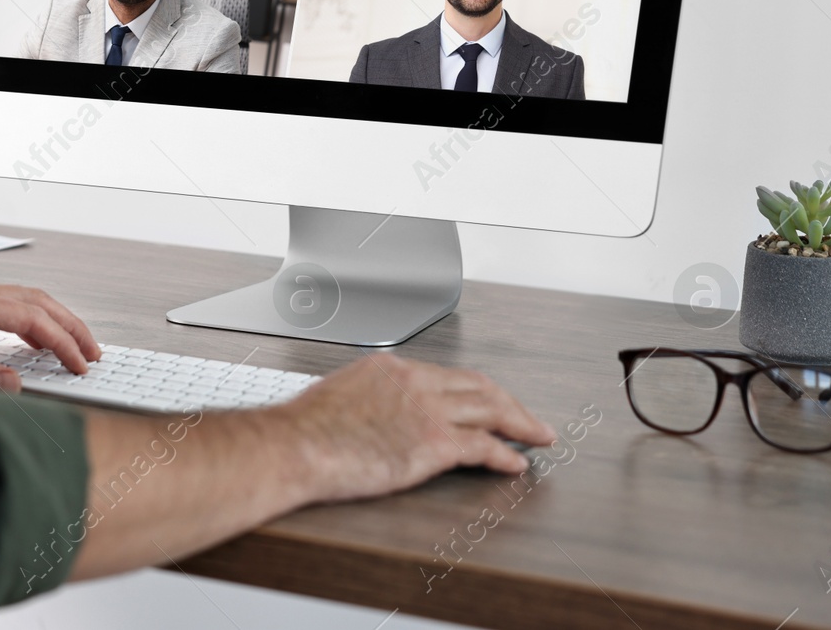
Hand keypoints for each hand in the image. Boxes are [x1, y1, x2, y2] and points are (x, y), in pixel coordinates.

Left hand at [0, 279, 99, 391]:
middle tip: (93, 351)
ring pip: (25, 299)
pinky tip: (35, 338)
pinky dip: (33, 319)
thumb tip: (15, 382)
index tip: (80, 363)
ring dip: (54, 319)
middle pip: (37, 301)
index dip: (61, 341)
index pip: (31, 318)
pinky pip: (9, 304)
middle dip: (69, 325)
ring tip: (75, 344)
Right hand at [275, 352, 557, 502]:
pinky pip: (483, 446)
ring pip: (491, 409)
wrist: (293, 445)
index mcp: (389, 368)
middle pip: (478, 386)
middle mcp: (413, 381)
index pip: (445, 375)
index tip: (486, 401)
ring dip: (520, 423)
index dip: (474, 390)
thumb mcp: (335, 397)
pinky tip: (515, 462)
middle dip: (509, 402)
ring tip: (537, 435)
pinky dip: (505, 454)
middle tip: (528, 417)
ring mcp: (425, 409)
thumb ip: (364, 401)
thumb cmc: (302, 429)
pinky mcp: (432, 442)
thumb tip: (368, 418)